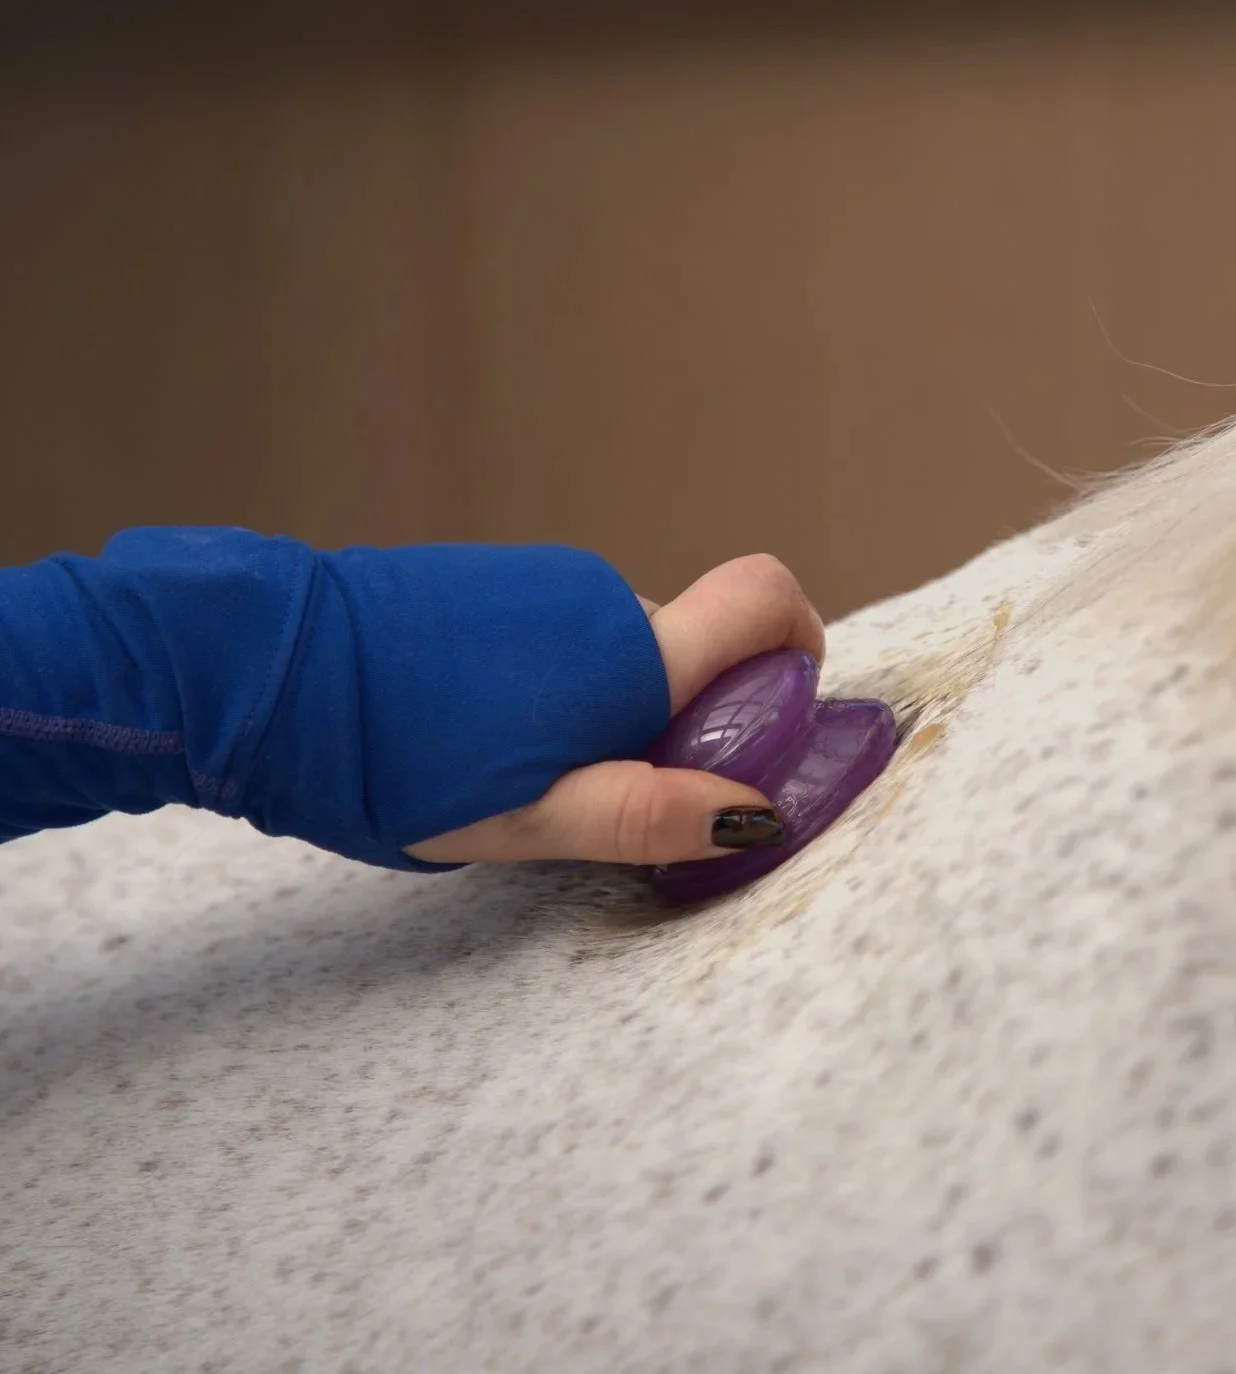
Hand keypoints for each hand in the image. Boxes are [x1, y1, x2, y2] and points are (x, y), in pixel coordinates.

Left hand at [404, 554, 824, 866]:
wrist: (274, 669)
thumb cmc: (399, 760)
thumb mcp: (528, 820)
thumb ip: (646, 814)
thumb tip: (756, 811)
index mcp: (629, 656)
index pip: (763, 598)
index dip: (797, 642)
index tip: (774, 710)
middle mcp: (603, 600)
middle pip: (694, 647)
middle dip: (686, 718)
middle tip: (615, 792)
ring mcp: (545, 581)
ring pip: (627, 647)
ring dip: (617, 707)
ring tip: (531, 769)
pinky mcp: (498, 579)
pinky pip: (571, 631)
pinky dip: (567, 682)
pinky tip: (493, 728)